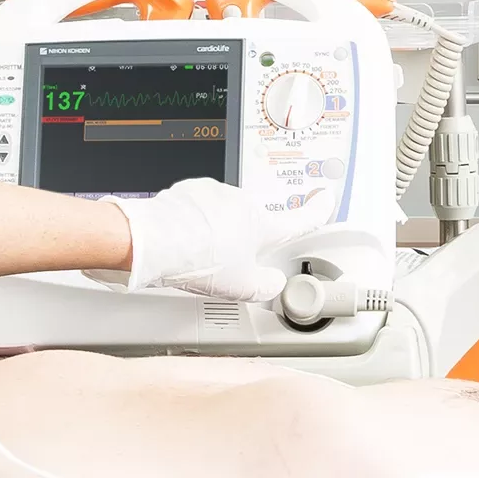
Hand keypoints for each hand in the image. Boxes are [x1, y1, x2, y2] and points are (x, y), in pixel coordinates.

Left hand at [93, 178, 322, 302]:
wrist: (152, 241)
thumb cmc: (198, 261)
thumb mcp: (242, 287)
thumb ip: (266, 286)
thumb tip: (272, 283)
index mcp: (261, 224)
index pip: (300, 218)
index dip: (317, 210)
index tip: (326, 198)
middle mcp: (240, 202)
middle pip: (251, 223)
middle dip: (241, 240)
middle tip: (224, 264)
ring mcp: (212, 194)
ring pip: (221, 215)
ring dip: (214, 232)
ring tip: (195, 256)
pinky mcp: (185, 192)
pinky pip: (196, 209)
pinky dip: (192, 223)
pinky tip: (181, 241)